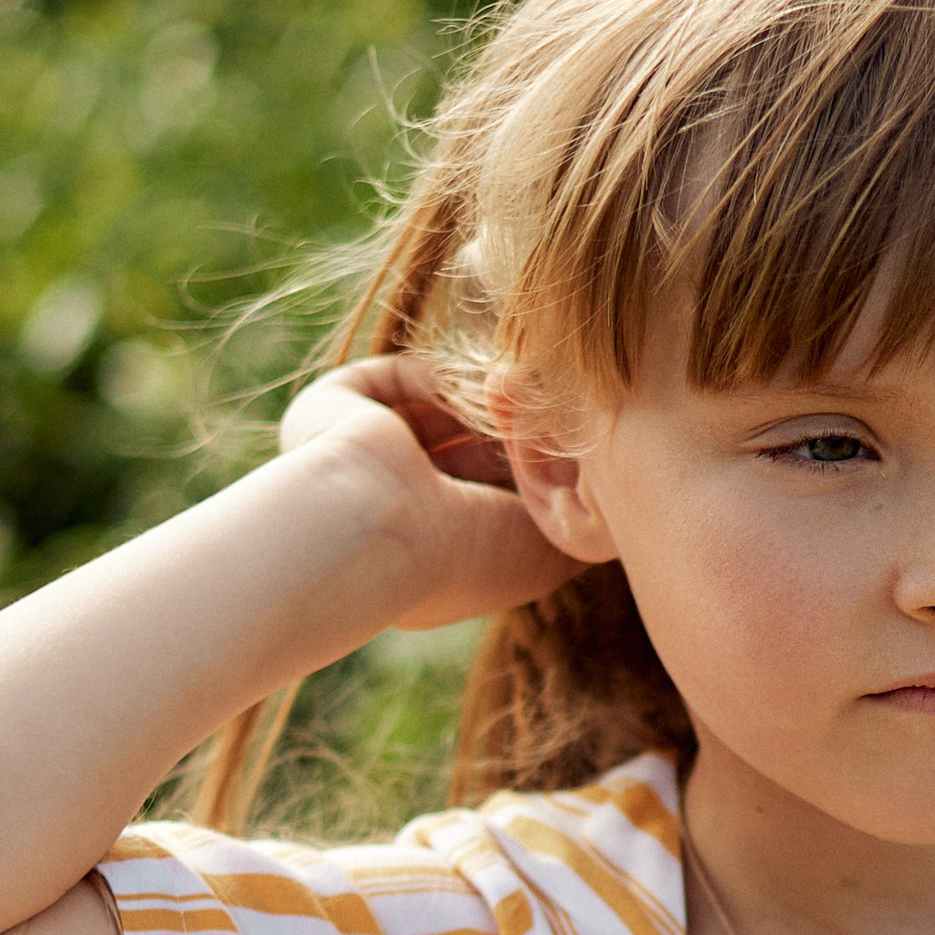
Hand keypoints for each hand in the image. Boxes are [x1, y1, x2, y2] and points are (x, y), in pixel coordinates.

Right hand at [280, 355, 579, 626]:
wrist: (373, 534)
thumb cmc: (460, 557)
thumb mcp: (540, 554)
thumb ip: (571, 519)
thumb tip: (605, 490)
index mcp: (424, 553)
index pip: (483, 503)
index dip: (528, 476)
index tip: (572, 452)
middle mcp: (383, 510)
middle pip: (458, 454)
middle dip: (506, 431)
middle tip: (554, 407)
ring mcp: (351, 462)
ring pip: (427, 415)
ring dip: (475, 403)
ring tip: (523, 391)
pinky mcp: (329, 412)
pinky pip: (391, 380)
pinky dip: (434, 377)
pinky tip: (470, 384)